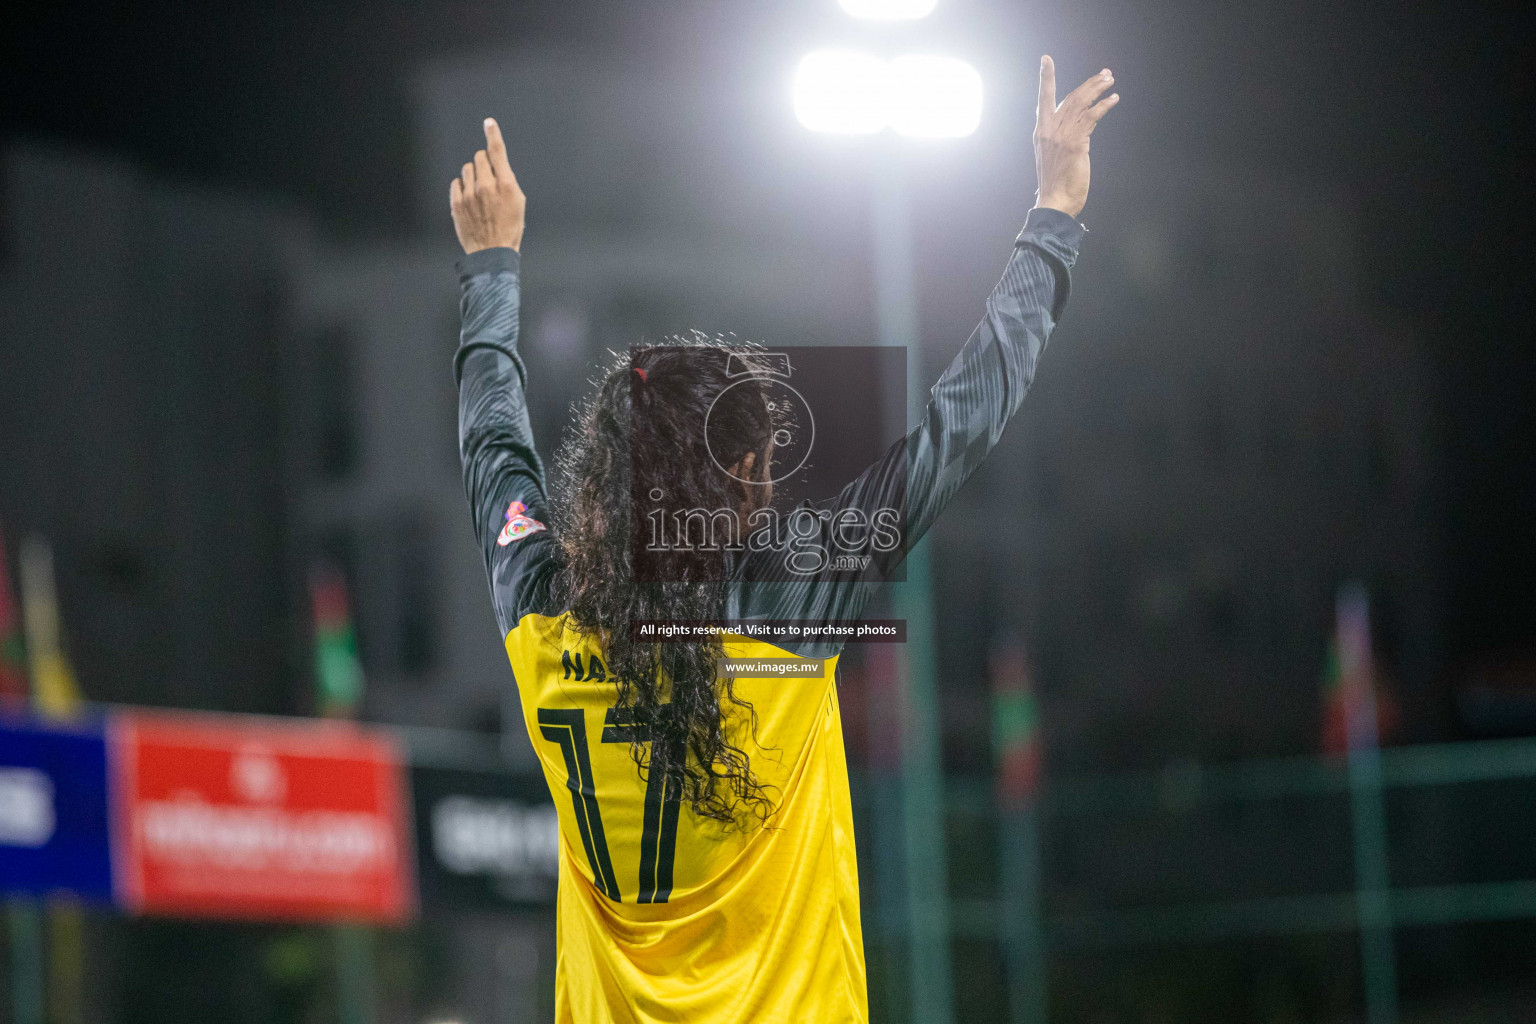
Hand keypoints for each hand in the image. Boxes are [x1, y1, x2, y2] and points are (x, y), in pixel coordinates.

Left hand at [450, 118, 525, 252]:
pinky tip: (470, 199)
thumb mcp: (518, 202)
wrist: (492, 253)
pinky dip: (462, 187)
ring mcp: (469, 194)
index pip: (497, 151)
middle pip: (479, 157)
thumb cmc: (509, 228)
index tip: (489, 122)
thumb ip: (507, 180)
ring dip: (473, 175)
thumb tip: (496, 166)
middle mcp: (486, 186)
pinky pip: (456, 183)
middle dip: (484, 163)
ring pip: (467, 168)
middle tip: (489, 178)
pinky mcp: (457, 203)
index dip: (493, 134)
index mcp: (505, 184)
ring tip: (480, 192)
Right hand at [1032, 57, 1118, 218]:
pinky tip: (1113, 99)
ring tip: (1110, 81)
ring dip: (1098, 89)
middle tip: (1105, 74)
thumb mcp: (1052, 156)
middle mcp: (1049, 130)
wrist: (1055, 203)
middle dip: (1089, 83)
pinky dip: (1104, 105)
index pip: (1043, 98)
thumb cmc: (1056, 184)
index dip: (1046, 78)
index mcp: (1040, 132)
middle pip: (1070, 97)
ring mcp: (1061, 136)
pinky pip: (1092, 117)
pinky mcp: (1075, 143)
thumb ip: (1059, 138)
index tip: (1046, 60)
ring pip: (1081, 103)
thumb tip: (1073, 128)